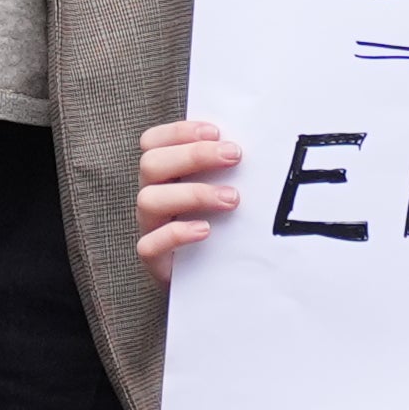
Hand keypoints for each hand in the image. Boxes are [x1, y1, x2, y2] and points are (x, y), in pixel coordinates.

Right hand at [136, 117, 244, 267]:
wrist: (215, 277)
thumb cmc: (222, 225)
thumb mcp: (223, 189)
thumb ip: (227, 167)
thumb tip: (259, 141)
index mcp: (164, 174)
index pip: (153, 142)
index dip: (179, 132)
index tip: (216, 132)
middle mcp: (152, 196)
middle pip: (151, 164)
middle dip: (194, 155)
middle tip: (234, 156)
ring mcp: (150, 228)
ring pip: (149, 200)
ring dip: (193, 193)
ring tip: (232, 199)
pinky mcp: (155, 260)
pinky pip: (149, 245)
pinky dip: (177, 234)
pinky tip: (206, 230)